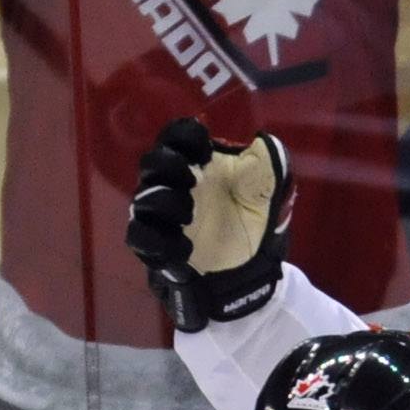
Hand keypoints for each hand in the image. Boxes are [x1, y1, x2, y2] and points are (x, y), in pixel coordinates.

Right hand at [126, 119, 291, 331]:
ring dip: (165, 201)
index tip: (205, 147)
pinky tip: (186, 247)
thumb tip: (260, 140)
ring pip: (143, 200)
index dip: (184, 135)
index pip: (176, 136)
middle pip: (152, 163)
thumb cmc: (254, 224)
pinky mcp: (157, 248)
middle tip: (193, 176)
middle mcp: (175, 186)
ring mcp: (164, 218)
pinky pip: (140, 237)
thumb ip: (267, 164)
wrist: (253, 274)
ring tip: (190, 214)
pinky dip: (159, 241)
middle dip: (168, 164)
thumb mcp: (269, 192)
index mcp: (199, 165)